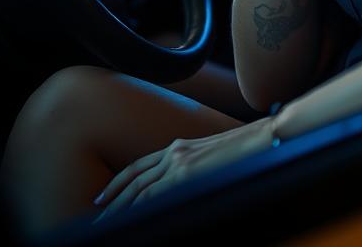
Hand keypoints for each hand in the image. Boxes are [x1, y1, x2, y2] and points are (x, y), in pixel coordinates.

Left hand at [92, 119, 273, 221]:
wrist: (266, 136)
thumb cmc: (247, 148)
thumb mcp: (213, 156)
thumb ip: (195, 166)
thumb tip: (186, 185)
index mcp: (181, 146)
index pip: (140, 166)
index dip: (119, 182)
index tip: (103, 196)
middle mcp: (176, 151)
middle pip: (134, 179)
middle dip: (112, 200)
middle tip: (95, 217)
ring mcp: (180, 162)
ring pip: (138, 190)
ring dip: (119, 208)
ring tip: (103, 224)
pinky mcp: (187, 173)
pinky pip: (153, 194)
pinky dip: (137, 208)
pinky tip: (128, 219)